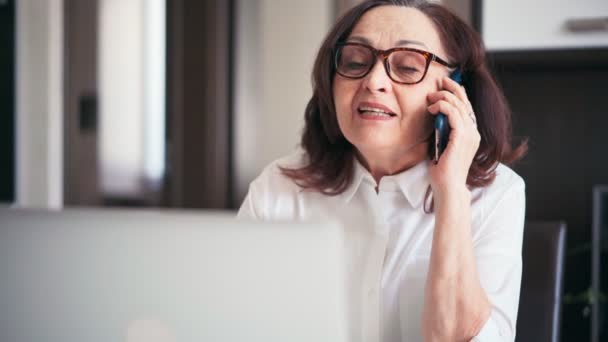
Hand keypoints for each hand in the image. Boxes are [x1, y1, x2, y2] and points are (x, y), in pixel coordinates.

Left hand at [426, 76, 479, 196]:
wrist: (448, 187)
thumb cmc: (443, 171)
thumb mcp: (442, 145)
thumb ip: (442, 132)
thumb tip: (435, 118)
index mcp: (471, 134)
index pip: (466, 107)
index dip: (457, 94)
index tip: (444, 86)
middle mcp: (473, 132)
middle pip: (465, 102)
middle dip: (452, 88)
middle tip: (440, 81)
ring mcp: (470, 134)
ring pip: (459, 106)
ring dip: (444, 97)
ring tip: (431, 98)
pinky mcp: (462, 138)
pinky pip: (454, 115)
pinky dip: (443, 107)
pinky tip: (433, 107)